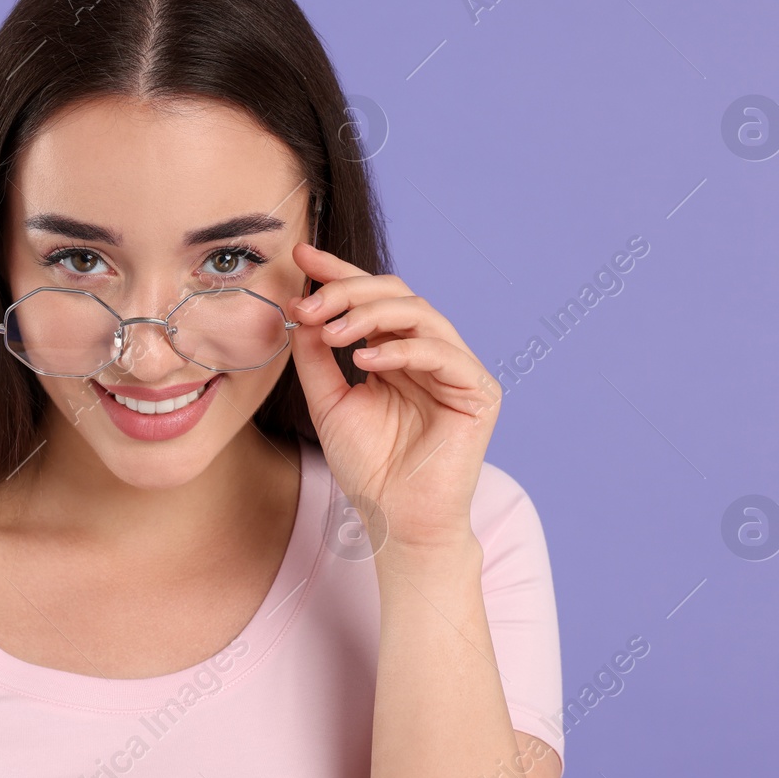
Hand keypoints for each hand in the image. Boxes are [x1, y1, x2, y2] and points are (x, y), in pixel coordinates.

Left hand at [288, 242, 501, 551]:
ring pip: (420, 313)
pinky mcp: (478, 391)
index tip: (300, 255)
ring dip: (371, 314)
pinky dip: (402, 349)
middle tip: (309, 304)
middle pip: (396, 294)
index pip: (371, 299)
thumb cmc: (367, 468)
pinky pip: (442, 352)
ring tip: (333, 332)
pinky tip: (366, 360)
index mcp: (397, 352)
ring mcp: (457, 369)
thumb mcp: (328, 401)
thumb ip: (316, 354)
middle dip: (348, 291)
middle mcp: (430, 353)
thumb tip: (300, 305)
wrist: (396, 522)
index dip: (338, 273)